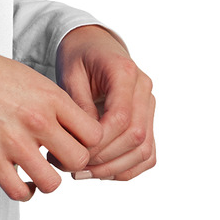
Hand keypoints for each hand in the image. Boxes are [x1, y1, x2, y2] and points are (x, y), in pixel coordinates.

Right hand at [0, 47, 104, 200]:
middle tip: (57, 158)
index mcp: (50, 98)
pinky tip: (21, 181)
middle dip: (70, 162)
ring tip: (39, 171)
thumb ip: (56, 104)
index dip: (88, 142)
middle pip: (78, 160)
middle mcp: (37, 121)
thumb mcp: (32, 79)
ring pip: (52, 183)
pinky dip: (24, 192)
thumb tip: (74, 127)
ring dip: (47, 180)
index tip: (76, 142)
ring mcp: (14, 142)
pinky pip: (19, 192)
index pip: (93, 134)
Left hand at [56, 26, 155, 180]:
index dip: (100, 141)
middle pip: (136, 137)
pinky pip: (147, 153)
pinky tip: (101, 171)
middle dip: (104, 159)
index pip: (121, 117)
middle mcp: (144, 89)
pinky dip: (126, 168)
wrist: (94, 46)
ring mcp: (149, 106)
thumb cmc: (79, 57)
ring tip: (84, 173)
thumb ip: (78, 105)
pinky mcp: (148, 120)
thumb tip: (84, 140)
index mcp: (125, 72)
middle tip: (74, 168)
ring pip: (145, 150)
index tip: (75, 152)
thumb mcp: (70, 74)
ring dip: (114, 168)